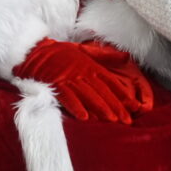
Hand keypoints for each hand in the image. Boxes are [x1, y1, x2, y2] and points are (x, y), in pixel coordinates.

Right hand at [15, 38, 154, 123]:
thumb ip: (105, 56)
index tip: (134, 105)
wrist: (36, 52)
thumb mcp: (85, 51)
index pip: (110, 81)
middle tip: (127, 119)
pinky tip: (84, 118)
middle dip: (116, 106)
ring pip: (88, 95)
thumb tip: (126, 56)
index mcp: (90, 66)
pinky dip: (76, 107)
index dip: (122, 94)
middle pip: (103, 91)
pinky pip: (68, 98)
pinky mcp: (57, 85)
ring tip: (111, 119)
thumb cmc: (61, 53)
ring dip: (101, 108)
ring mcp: (70, 79)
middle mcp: (83, 73)